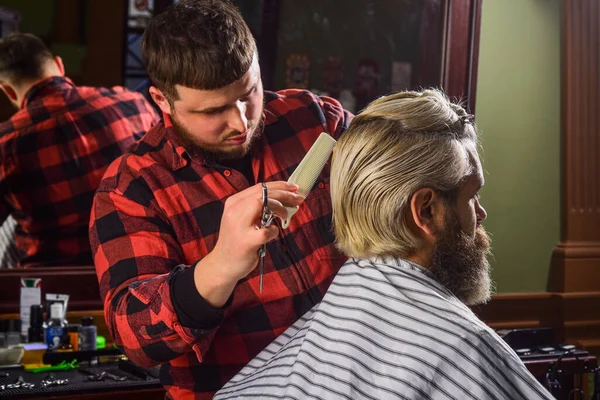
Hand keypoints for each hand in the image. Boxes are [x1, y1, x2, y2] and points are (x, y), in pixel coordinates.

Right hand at [194, 182, 303, 306]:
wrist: (223, 264)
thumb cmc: (237, 240)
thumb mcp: (242, 218)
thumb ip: (257, 208)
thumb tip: (284, 197)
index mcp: (234, 202)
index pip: (259, 187)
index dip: (279, 186)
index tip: (294, 188)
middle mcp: (234, 211)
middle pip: (263, 193)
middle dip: (285, 195)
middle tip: (298, 199)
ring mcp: (239, 226)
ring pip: (264, 204)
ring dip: (280, 208)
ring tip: (286, 215)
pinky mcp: (246, 241)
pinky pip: (267, 231)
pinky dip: (274, 231)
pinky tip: (271, 235)